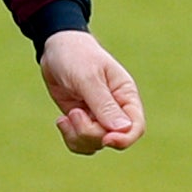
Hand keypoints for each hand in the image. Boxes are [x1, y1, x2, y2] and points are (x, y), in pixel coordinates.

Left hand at [40, 29, 144, 154]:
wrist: (55, 48)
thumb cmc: (76, 56)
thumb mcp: (88, 78)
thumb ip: (104, 105)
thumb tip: (123, 130)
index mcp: (126, 95)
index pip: (136, 127)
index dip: (124, 139)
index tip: (106, 139)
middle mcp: (116, 108)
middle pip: (112, 138)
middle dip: (90, 133)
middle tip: (74, 113)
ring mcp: (98, 116)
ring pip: (96, 144)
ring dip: (78, 136)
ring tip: (66, 116)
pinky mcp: (83, 120)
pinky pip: (81, 142)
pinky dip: (70, 137)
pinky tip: (61, 120)